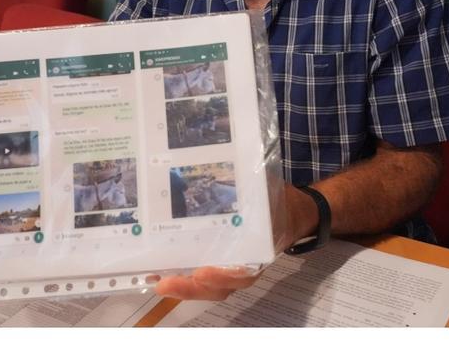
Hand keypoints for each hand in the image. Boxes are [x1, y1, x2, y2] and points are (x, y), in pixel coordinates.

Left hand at [154, 182, 319, 300]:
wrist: (291, 213)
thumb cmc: (280, 202)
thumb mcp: (273, 191)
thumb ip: (260, 184)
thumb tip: (247, 159)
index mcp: (263, 248)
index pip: (245, 271)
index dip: (224, 275)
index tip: (203, 272)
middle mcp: (247, 265)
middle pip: (221, 287)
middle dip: (193, 288)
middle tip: (166, 282)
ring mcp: (233, 268)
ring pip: (210, 287)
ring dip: (184, 287)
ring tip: (157, 281)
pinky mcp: (220, 264)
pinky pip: (203, 278)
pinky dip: (184, 277)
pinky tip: (161, 272)